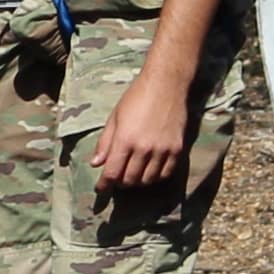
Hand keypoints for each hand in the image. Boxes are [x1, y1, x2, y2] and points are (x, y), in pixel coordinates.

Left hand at [90, 66, 195, 193]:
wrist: (166, 84)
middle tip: (117, 178)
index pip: (112, 173)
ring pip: (147, 180)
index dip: (104, 184)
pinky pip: (165, 174)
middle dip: (120, 183)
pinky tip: (149, 172)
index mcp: (125, 139)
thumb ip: (105, 142)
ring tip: (132, 175)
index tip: (100, 188)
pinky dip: (155, 177)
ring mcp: (162, 150)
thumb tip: (96, 163)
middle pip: (129, 180)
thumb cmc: (136, 97)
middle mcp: (144, 148)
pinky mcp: (177, 149)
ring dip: (137, 181)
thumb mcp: (115, 117)